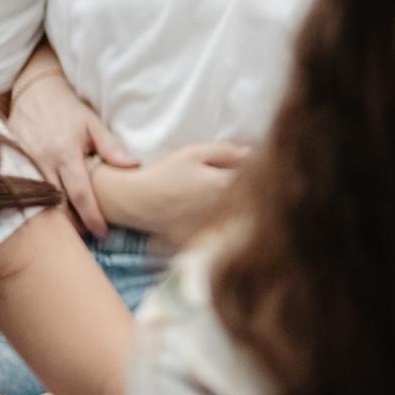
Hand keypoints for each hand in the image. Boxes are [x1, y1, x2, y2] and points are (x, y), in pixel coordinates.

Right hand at [10, 71, 137, 238]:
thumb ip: (112, 148)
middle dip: (72, 225)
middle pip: (56, 205)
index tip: (102, 234)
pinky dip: (36, 203)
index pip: (81, 195)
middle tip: (87, 238)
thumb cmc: (68, 108)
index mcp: (66, 153)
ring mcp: (23, 162)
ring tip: (71, 231)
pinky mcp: (11, 160)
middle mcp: (41, 160)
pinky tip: (47, 213)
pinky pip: (23, 189)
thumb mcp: (93, 124)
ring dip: (54, 218)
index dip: (92, 217)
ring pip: (37, 201)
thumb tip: (135, 165)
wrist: (34, 89)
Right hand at [96, 140, 251, 247]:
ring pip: (239, 224)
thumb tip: (252, 152)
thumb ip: (225, 152)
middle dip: (253, 197)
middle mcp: (224, 210)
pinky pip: (221, 239)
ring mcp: (214, 229)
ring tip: (230, 208)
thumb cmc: (165, 174)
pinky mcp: (203, 242)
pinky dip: (223, 232)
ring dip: (241, 215)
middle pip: (251, 204)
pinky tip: (216, 223)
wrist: (136, 202)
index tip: (254, 172)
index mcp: (224, 186)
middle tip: (244, 190)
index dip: (258, 174)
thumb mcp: (193, 154)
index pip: (255, 180)